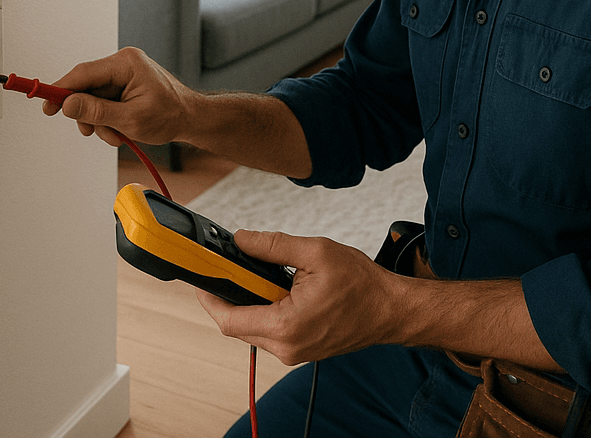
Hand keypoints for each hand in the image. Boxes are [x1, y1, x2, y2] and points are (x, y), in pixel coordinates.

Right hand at [45, 46, 191, 145]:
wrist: (190, 119)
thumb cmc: (169, 115)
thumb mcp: (130, 119)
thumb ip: (97, 111)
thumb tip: (67, 105)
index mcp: (125, 63)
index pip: (83, 73)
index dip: (61, 89)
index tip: (45, 105)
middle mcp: (122, 64)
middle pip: (86, 88)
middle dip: (88, 114)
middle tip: (91, 131)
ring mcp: (123, 74)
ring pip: (93, 99)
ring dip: (99, 122)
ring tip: (117, 135)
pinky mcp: (124, 85)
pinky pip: (103, 102)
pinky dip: (107, 120)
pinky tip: (120, 131)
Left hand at [195, 230, 403, 364]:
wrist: (390, 309)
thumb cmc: (361, 284)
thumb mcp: (315, 251)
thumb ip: (272, 245)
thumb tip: (241, 239)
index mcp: (287, 326)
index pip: (229, 319)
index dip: (209, 297)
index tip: (201, 276)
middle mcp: (287, 346)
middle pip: (236, 326)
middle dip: (227, 295)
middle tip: (227, 266)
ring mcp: (294, 351)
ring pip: (252, 328)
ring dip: (247, 301)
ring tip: (257, 272)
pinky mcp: (300, 348)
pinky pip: (269, 330)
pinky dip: (263, 308)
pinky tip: (273, 286)